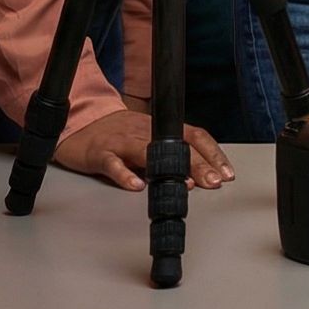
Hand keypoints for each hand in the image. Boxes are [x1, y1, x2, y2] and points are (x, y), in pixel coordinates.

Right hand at [55, 107, 234, 191]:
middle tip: (215, 182)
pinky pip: (114, 164)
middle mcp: (146, 133)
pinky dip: (125, 175)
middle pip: (177, 146)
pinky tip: (137, 186)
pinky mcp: (101, 153)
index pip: (194, 137)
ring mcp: (123, 142)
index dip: (213, 154)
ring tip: (186, 186)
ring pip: (150, 153)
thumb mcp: (149, 141)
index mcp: (161, 129)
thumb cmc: (119, 135)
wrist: (81, 122)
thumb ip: (170, 157)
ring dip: (170, 170)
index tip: (227, 173)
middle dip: (200, 165)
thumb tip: (197, 178)